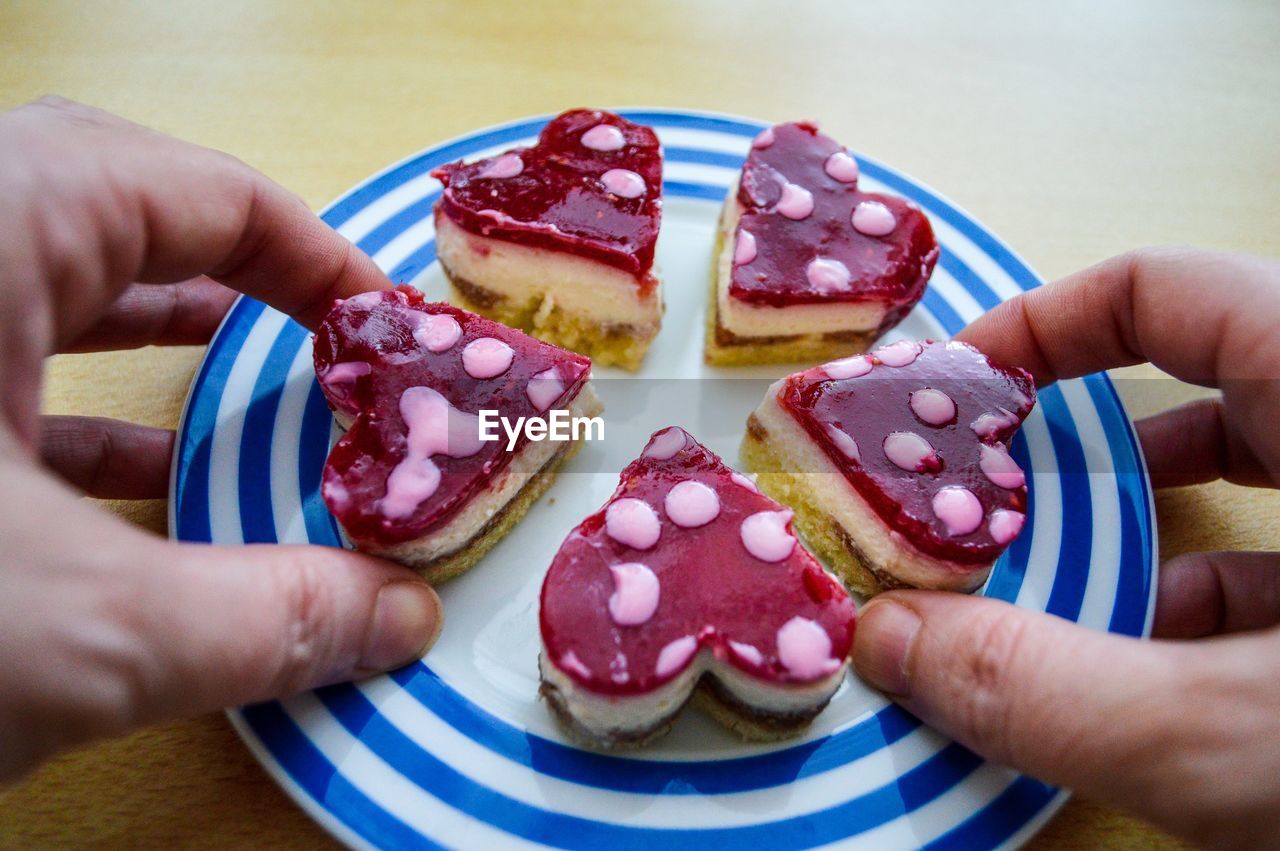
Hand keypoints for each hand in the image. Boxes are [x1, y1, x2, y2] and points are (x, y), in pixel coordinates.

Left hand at [0, 98, 442, 782]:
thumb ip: (266, 620)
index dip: (312, 252)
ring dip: (151, 333)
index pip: (188, 186)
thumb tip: (400, 621)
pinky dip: (67, 413)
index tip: (386, 322)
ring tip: (250, 386)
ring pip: (33, 282)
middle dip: (231, 270)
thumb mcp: (72, 634)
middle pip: (106, 207)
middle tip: (319, 335)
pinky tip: (134, 487)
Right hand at [852, 246, 1279, 847]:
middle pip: (1211, 376)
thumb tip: (887, 646)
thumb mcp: (1236, 731)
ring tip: (1056, 600)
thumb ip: (1051, 689)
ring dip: (1145, 535)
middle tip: (989, 498)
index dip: (1047, 321)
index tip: (958, 387)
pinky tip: (1156, 675)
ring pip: (1262, 474)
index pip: (1171, 287)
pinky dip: (1215, 603)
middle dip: (1083, 444)